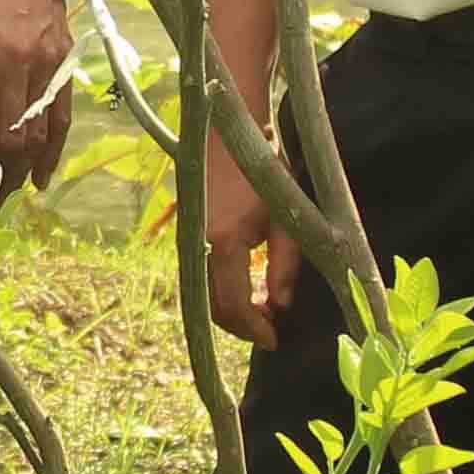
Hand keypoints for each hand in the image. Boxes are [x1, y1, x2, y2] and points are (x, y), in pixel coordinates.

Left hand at [0, 0, 75, 194]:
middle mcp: (18, 64)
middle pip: (13, 136)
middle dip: (2, 175)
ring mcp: (46, 65)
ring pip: (38, 131)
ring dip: (26, 169)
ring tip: (13, 194)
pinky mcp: (63, 63)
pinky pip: (61, 116)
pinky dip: (52, 150)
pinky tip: (42, 175)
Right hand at [203, 144, 301, 348]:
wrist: (227, 134)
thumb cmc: (263, 169)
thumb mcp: (285, 217)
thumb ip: (285, 264)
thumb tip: (282, 305)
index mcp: (224, 243)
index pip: (234, 305)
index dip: (255, 329)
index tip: (277, 339)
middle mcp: (198, 247)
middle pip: (214, 308)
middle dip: (243, 327)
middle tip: (273, 330)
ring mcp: (188, 242)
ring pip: (205, 296)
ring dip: (233, 312)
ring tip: (264, 312)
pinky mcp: (189, 236)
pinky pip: (203, 277)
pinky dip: (223, 293)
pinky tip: (248, 290)